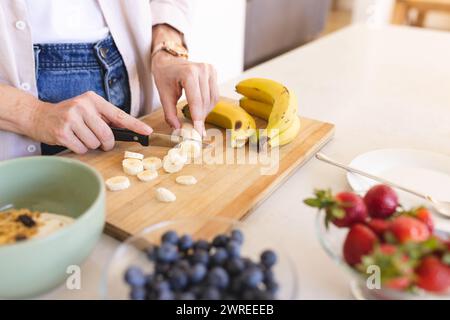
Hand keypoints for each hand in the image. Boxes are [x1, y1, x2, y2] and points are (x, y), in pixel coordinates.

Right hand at [28, 91, 152, 153]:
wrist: (38, 115)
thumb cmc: (69, 115)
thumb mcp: (87, 109)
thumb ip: (105, 118)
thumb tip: (128, 131)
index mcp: (93, 99)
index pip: (119, 115)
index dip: (135, 125)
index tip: (148, 132)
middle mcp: (82, 106)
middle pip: (107, 134)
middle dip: (106, 143)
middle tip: (98, 140)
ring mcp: (71, 119)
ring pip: (94, 143)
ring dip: (90, 145)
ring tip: (79, 135)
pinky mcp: (62, 132)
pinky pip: (82, 149)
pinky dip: (80, 149)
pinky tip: (71, 139)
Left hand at [152, 52, 218, 134]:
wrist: (168, 60)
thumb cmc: (165, 76)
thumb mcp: (164, 96)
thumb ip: (170, 114)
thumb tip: (178, 129)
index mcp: (189, 73)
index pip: (197, 102)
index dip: (198, 119)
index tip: (198, 133)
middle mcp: (202, 69)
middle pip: (205, 102)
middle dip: (200, 118)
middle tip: (195, 129)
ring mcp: (210, 69)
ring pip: (213, 100)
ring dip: (205, 112)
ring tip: (195, 116)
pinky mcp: (213, 71)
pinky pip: (215, 94)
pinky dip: (208, 104)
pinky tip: (199, 106)